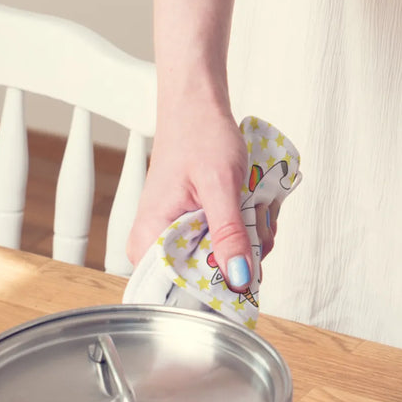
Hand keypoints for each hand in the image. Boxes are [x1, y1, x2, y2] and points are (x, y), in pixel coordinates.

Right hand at [126, 104, 262, 290]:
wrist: (198, 108)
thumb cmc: (199, 135)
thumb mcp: (221, 186)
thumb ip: (230, 234)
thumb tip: (240, 279)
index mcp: (149, 240)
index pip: (181, 292)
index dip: (219, 289)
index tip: (246, 267)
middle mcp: (158, 246)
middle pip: (211, 282)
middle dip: (243, 255)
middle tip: (251, 218)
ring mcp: (179, 240)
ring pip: (227, 265)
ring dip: (251, 240)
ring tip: (249, 205)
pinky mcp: (197, 232)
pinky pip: (230, 248)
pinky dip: (248, 232)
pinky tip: (249, 207)